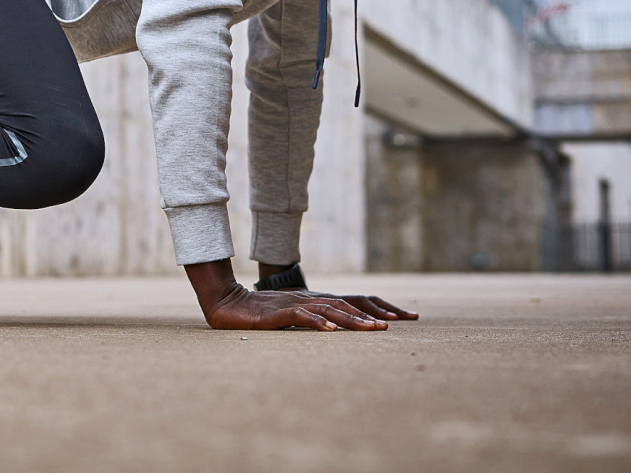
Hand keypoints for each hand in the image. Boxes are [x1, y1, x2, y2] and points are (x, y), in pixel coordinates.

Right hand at [185, 260, 388, 330]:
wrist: (227, 302)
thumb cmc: (258, 312)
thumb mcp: (290, 315)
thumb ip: (312, 318)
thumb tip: (337, 329)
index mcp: (314, 300)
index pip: (352, 301)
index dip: (378, 307)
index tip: (403, 317)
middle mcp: (308, 299)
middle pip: (346, 304)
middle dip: (372, 315)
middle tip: (394, 326)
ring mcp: (293, 305)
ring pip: (329, 310)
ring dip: (352, 320)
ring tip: (372, 330)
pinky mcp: (276, 313)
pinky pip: (301, 317)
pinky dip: (318, 323)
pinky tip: (331, 331)